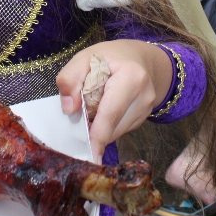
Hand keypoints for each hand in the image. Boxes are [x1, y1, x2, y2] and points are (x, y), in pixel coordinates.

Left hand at [57, 40, 172, 158]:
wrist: (140, 58)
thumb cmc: (110, 57)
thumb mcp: (84, 57)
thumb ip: (70, 78)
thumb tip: (69, 109)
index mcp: (131, 77)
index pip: (111, 114)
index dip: (97, 137)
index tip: (89, 157)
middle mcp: (144, 97)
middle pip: (112, 127)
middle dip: (92, 129)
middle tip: (79, 117)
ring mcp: (146, 110)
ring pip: (115, 132)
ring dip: (100, 127)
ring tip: (94, 106)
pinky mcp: (143, 119)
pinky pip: (119, 130)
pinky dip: (107, 126)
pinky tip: (104, 110)